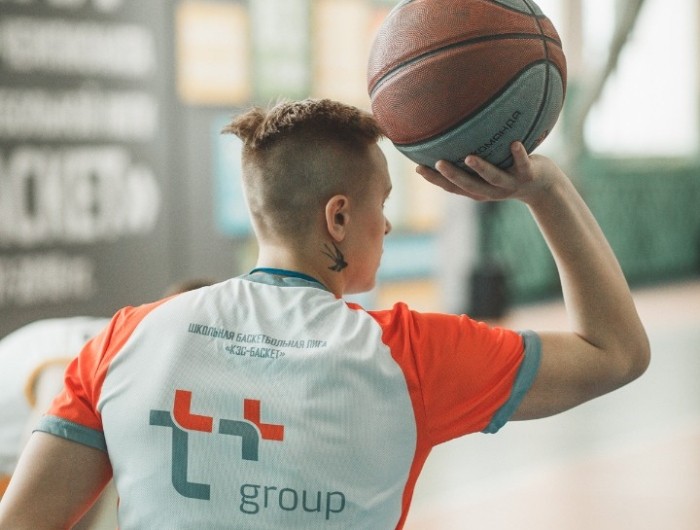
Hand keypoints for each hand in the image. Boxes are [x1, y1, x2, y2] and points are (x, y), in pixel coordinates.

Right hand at [415, 141, 564, 204]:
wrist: (544, 186)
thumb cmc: (510, 170)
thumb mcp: (490, 166)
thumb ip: (471, 156)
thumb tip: (450, 130)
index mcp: (478, 190)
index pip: (452, 187)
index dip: (435, 180)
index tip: (417, 168)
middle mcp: (492, 190)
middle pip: (468, 186)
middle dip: (452, 176)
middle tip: (436, 163)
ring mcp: (510, 184)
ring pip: (493, 178)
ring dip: (481, 169)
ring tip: (468, 157)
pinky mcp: (529, 175)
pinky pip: (523, 164)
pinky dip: (519, 154)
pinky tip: (514, 142)